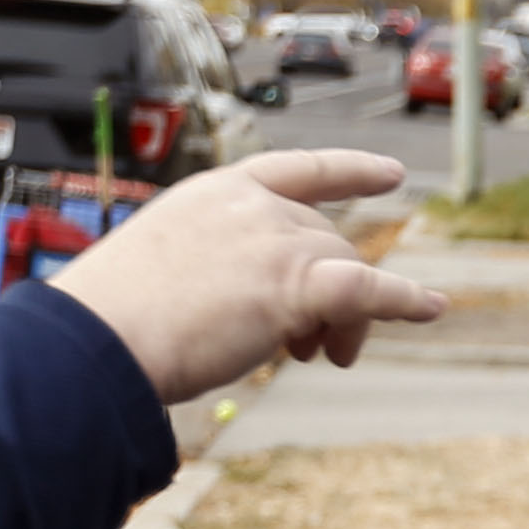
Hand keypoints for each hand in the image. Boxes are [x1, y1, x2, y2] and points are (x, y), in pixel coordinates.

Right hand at [52, 150, 448, 401]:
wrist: (97, 341)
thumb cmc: (113, 321)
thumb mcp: (162, 270)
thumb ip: (210, 271)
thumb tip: (242, 308)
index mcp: (214, 194)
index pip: (296, 170)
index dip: (350, 171)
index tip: (390, 173)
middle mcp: (251, 207)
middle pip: (327, 239)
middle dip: (329, 290)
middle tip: (309, 347)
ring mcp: (275, 240)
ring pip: (345, 271)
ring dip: (346, 318)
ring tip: (322, 358)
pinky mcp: (295, 283)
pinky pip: (370, 288)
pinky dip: (405, 300)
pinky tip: (431, 309)